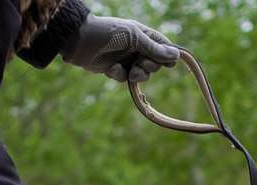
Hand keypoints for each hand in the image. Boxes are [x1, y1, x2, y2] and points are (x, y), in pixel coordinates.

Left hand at [61, 14, 178, 82]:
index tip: (168, 65)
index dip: (167, 57)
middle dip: (149, 67)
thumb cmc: (108, 32)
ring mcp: (126, 59)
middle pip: (155, 64)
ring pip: (142, 75)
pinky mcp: (116, 70)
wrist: (80, 41)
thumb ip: (154, 49)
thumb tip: (176, 56)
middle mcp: (137, 47)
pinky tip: (110, 69)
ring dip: (137, 75)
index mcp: (143, 34)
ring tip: (129, 72)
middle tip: (140, 64)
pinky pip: (125, 79)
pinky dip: (120, 75)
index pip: (163, 47)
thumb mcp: (133, 38)